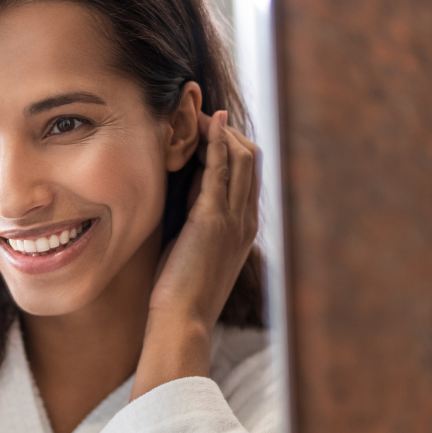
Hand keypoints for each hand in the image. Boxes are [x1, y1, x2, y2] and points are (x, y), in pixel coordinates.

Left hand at [131, 110, 259, 397]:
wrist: (182, 321)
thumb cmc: (180, 292)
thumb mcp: (194, 251)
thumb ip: (196, 223)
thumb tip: (184, 199)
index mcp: (243, 230)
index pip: (247, 176)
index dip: (230, 148)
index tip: (208, 130)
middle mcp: (246, 221)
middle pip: (251, 161)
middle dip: (229, 133)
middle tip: (203, 114)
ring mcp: (234, 220)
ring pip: (241, 160)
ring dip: (221, 131)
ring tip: (201, 112)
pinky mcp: (214, 219)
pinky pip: (221, 170)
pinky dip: (216, 142)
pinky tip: (207, 123)